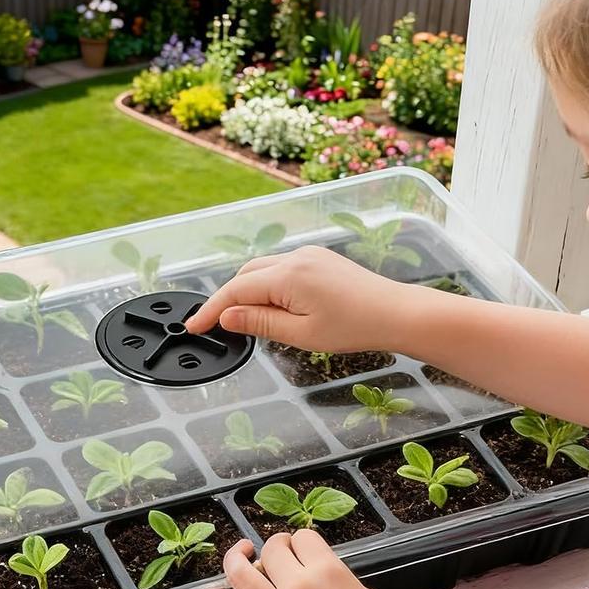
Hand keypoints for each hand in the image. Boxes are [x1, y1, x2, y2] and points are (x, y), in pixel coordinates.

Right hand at [185, 245, 412, 352]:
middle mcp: (295, 258)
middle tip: (215, 326)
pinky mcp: (318, 259)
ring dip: (247, 292)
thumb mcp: (300, 333)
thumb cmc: (354, 326)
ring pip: (262, 271)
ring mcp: (308, 255)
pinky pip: (281, 269)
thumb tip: (228, 316)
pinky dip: (267, 286)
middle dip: (227, 299)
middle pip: (245, 276)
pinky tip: (272, 307)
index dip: (211, 309)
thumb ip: (260, 322)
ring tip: (246, 321)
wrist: (394, 312)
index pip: (235, 291)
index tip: (193, 325)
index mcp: (288, 276)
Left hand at [203, 531, 409, 588]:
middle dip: (275, 546)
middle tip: (278, 553)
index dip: (302, 541)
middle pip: (272, 550)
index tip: (302, 548)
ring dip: (235, 559)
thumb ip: (335, 577)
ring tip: (239, 556)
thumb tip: (315, 572)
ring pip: (240, 574)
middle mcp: (297, 587)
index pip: (303, 538)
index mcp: (327, 571)